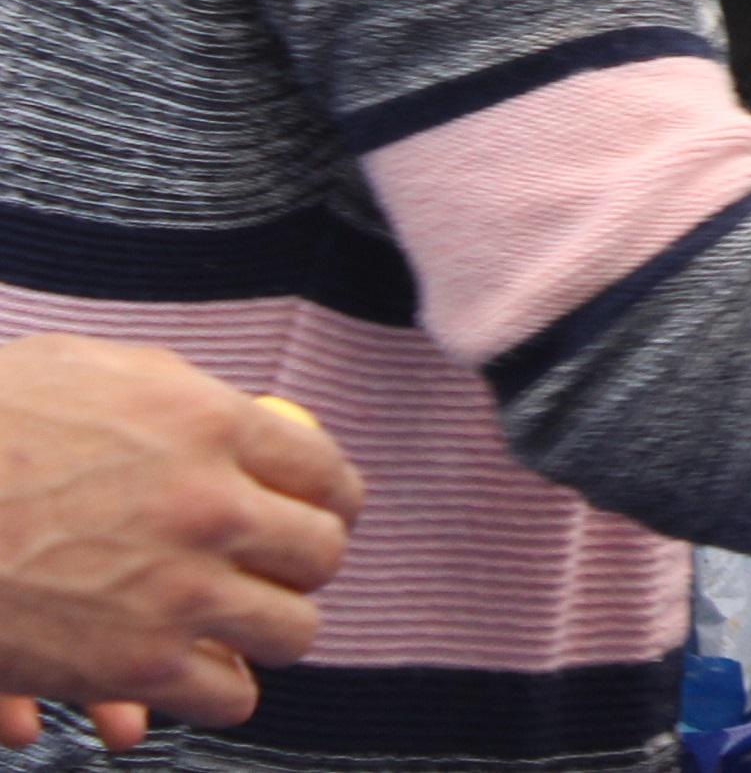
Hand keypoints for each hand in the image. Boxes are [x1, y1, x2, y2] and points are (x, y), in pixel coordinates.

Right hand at [0, 336, 361, 738]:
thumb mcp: (100, 376)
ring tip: (245, 626)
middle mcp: (211, 507)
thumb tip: (247, 428)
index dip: (330, 500)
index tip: (318, 514)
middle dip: (304, 565)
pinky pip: (226, 695)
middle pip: (321, 553)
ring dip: (271, 630)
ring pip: (293, 631)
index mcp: (211, 425)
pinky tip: (197, 676)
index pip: (326, 472)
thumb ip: (185, 402)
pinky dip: (214, 691)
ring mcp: (178, 591)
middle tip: (277, 571)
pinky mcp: (133, 666)